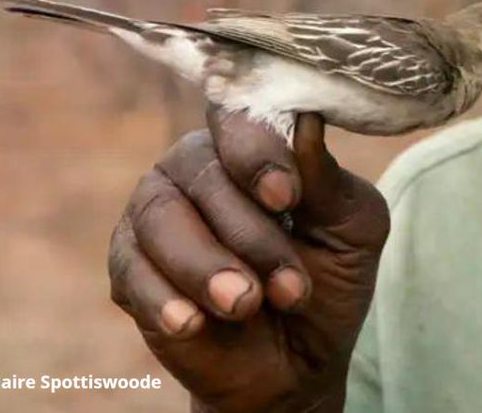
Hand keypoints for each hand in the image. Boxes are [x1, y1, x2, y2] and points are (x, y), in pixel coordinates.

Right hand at [107, 108, 389, 412]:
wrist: (296, 363)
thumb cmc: (328, 278)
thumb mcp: (352, 231)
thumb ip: (328, 181)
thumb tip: (308, 121)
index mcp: (252, 143)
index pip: (239, 118)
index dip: (257, 153)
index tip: (286, 198)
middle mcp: (196, 165)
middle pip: (203, 172)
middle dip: (250, 234)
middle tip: (290, 288)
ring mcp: (155, 213)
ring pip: (160, 218)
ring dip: (206, 265)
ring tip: (246, 305)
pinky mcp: (129, 267)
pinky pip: (132, 270)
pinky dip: (165, 298)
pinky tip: (194, 323)